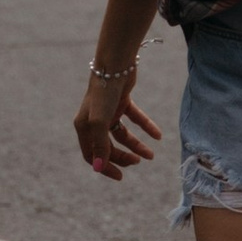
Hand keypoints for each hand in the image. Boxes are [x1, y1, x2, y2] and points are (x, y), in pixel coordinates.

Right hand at [73, 64, 161, 179]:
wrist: (116, 63)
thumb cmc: (104, 93)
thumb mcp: (99, 121)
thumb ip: (99, 145)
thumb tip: (99, 168)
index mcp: (84, 127)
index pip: (92, 155)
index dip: (105, 167)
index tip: (121, 177)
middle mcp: (94, 120)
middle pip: (108, 147)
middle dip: (123, 157)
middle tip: (139, 161)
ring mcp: (109, 111)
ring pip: (122, 135)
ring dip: (136, 145)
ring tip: (151, 154)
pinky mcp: (122, 101)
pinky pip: (134, 119)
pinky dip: (146, 126)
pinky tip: (158, 135)